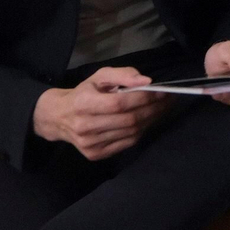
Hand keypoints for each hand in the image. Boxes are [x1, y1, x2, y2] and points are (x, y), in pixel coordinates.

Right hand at [31, 67, 169, 160]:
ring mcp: (90, 144)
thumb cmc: (84, 93)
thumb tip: (146, 81)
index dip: (144, 97)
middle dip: (154, 109)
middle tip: (169, 100)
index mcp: (84, 103)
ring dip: (152, 120)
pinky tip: (148, 120)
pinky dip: (141, 131)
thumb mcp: (99, 76)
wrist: (60, 117)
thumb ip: (122, 74)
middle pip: (129, 119)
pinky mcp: (95, 155)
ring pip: (131, 132)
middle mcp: (85, 126)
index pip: (120, 102)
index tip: (162, 91)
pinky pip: (127, 143)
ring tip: (163, 108)